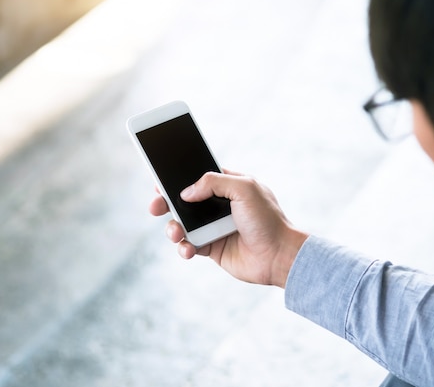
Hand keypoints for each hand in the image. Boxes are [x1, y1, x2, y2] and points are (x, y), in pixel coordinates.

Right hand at [149, 170, 308, 287]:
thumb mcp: (244, 189)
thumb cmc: (267, 220)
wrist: (278, 256)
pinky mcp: (212, 247)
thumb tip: (185, 193)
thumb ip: (212, 182)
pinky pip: (189, 245)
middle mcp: (220, 205)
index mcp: (229, 185)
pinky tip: (188, 249)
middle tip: (154, 207)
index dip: (178, 178)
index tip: (159, 180)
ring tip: (175, 233)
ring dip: (172, 228)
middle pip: (184, 200)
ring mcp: (215, 226)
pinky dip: (183, 247)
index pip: (198, 176)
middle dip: (165, 202)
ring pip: (182, 223)